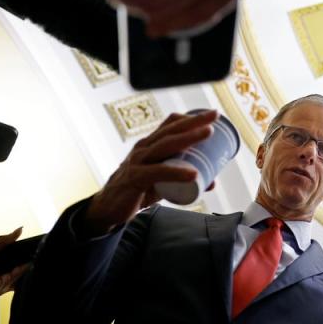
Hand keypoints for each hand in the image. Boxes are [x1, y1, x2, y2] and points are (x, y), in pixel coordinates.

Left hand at [0, 229, 28, 308]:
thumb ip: (4, 240)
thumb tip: (20, 229)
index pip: (15, 255)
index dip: (23, 249)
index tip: (33, 242)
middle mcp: (2, 271)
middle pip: (19, 263)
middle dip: (27, 256)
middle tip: (37, 247)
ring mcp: (3, 279)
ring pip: (21, 271)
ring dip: (28, 264)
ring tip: (36, 254)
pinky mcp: (4, 286)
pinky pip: (17, 276)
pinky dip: (23, 269)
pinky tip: (27, 262)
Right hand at [84, 111, 218, 234]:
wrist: (108, 208)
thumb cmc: (137, 189)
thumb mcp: (162, 181)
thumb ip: (183, 179)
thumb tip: (212, 182)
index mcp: (150, 144)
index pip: (169, 124)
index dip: (190, 117)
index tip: (211, 114)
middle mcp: (143, 148)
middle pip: (171, 129)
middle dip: (194, 121)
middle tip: (214, 115)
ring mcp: (138, 161)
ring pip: (165, 144)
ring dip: (188, 137)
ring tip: (208, 133)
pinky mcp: (135, 178)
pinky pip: (158, 172)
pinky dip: (176, 172)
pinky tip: (193, 173)